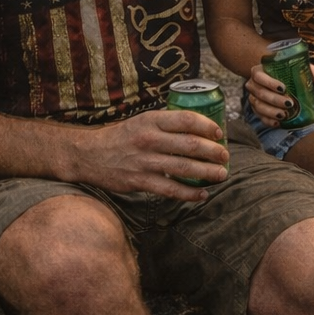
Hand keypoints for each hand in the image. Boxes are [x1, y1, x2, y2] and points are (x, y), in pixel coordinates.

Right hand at [66, 108, 228, 200]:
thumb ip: (167, 124)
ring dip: (207, 173)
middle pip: (190, 145)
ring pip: (183, 168)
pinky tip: (202, 194)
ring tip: (221, 175)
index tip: (219, 133)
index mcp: (151, 121)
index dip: (207, 126)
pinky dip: (189, 193)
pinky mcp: (139, 181)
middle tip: (225, 156)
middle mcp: (149, 139)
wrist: (88, 154)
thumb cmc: (122, 136)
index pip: (186, 120)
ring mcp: (144, 161)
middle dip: (213, 152)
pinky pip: (170, 189)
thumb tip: (200, 128)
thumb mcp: (142, 121)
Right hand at [245, 63, 311, 127]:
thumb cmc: (288, 73)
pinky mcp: (257, 110)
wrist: (280, 80)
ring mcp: (254, 98)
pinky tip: (278, 122)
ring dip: (271, 112)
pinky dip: (268, 121)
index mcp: (259, 71)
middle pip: (260, 93)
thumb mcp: (298, 68)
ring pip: (258, 106)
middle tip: (289, 103)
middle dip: (274, 100)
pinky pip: (260, 117)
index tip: (283, 88)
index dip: (269, 82)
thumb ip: (309, 70)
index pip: (259, 76)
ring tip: (284, 114)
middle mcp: (253, 85)